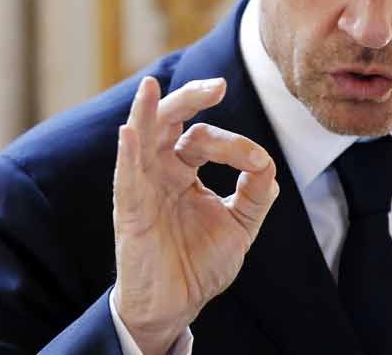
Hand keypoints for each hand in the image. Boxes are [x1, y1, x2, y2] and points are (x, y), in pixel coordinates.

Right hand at [112, 76, 278, 353]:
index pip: (205, 138)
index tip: (258, 165)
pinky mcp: (130, 212)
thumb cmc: (201, 264)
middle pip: (168, 122)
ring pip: (140, 139)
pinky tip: (130, 130)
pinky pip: (126, 178)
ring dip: (146, 111)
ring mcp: (142, 188)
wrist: (178, 306)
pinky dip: (128, 152)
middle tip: (217, 85)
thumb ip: (255, 193)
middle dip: (190, 98)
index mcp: (183, 171)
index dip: (237, 146)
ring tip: (151, 86)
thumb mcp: (240, 224)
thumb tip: (266, 162)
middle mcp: (160, 172)